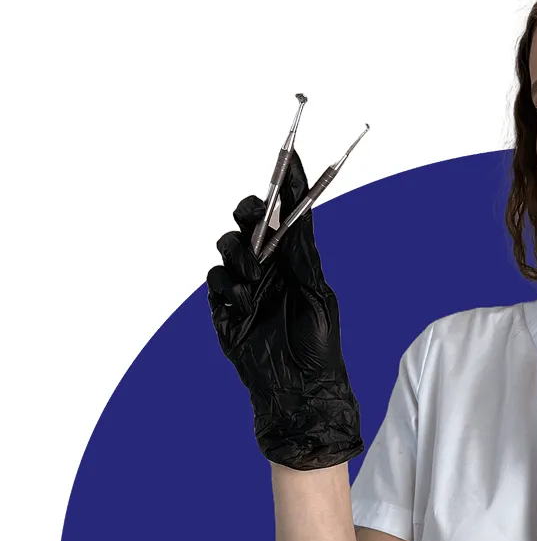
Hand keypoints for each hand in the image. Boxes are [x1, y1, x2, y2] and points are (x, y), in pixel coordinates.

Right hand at [206, 148, 362, 469]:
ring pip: (227, 246)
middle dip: (250, 212)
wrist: (298, 387)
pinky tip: (245, 305)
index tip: (289, 153)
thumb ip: (301, 253)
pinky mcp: (224, 308)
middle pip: (249, 220)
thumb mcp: (317, 291)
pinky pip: (214, 280)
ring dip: (239, 256)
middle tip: (255, 219)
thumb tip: (295, 214)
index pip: (287, 215)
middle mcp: (270, 267)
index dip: (286, 184)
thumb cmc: (318, 343)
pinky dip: (228, 287)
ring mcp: (244, 286)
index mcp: (296, 261)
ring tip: (254, 281)